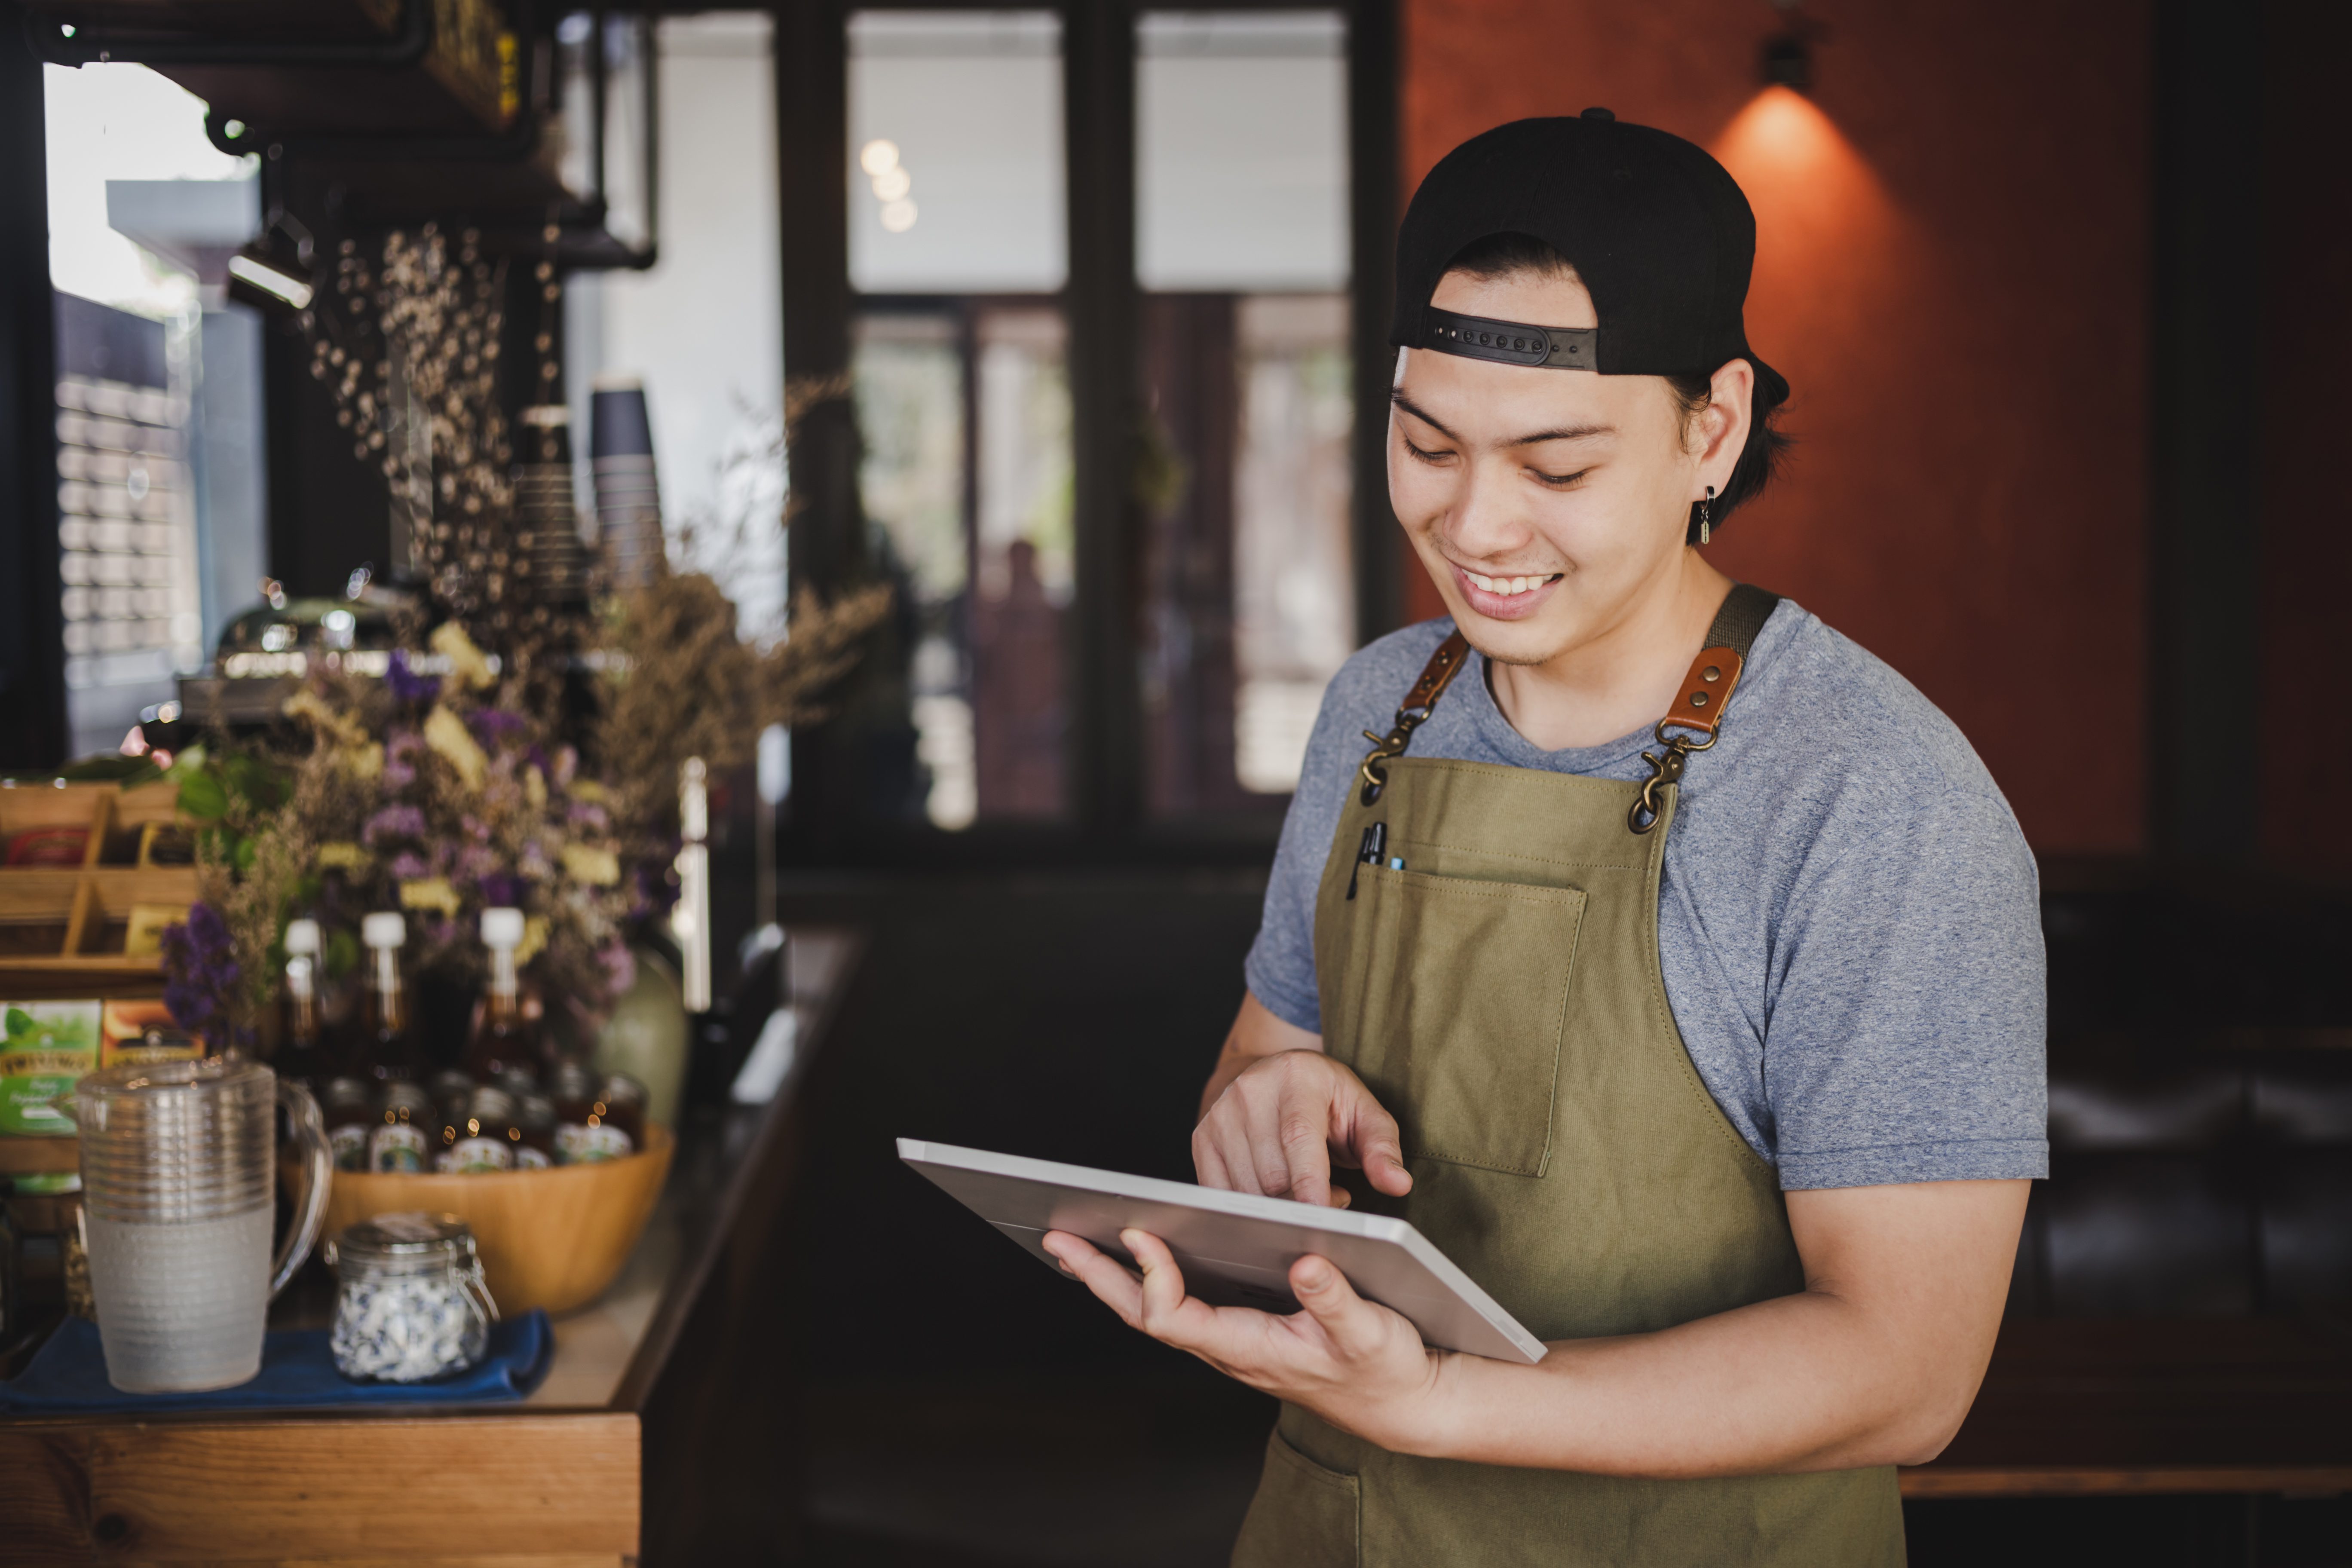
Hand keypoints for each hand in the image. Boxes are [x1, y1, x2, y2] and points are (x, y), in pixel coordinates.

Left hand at [1043, 1227, 1451, 1452]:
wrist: (1402, 1402)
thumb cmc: (1386, 1369)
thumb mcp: (1370, 1333)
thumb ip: (1336, 1302)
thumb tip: (1306, 1265)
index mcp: (1250, 1347)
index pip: (1176, 1317)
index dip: (1151, 1277)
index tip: (1139, 1233)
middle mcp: (1229, 1347)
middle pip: (1146, 1316)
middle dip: (1099, 1278)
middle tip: (1057, 1239)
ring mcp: (1231, 1341)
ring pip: (1157, 1312)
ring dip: (1115, 1278)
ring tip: (1077, 1242)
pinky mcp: (1241, 1331)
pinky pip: (1180, 1307)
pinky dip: (1150, 1280)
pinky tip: (1139, 1256)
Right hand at [1193, 1050, 1412, 1208]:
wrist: (1273, 1076)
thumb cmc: (1326, 1100)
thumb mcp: (1364, 1113)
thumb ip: (1382, 1149)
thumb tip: (1398, 1184)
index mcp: (1296, 1077)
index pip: (1299, 1137)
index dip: (1310, 1182)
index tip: (1321, 1217)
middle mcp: (1251, 1091)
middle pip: (1272, 1173)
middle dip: (1303, 1202)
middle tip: (1332, 1197)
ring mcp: (1220, 1114)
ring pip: (1245, 1189)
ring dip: (1278, 1208)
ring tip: (1305, 1191)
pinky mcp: (1201, 1138)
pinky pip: (1220, 1193)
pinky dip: (1248, 1208)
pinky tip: (1273, 1196)